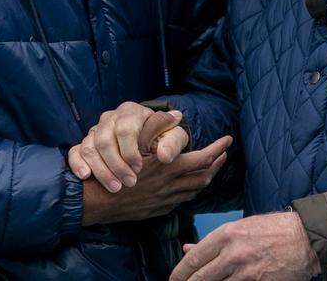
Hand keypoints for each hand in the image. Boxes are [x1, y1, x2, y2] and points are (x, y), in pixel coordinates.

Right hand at [68, 101, 190, 190]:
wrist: (148, 144)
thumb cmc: (161, 138)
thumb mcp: (173, 137)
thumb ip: (173, 142)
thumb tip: (165, 155)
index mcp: (131, 112)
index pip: (124, 128)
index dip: (130, 150)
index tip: (139, 168)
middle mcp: (110, 118)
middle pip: (104, 140)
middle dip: (115, 165)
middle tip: (129, 183)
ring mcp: (95, 131)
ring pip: (89, 148)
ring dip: (101, 170)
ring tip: (114, 188)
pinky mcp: (84, 143)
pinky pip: (74, 152)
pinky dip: (78, 164)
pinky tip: (86, 177)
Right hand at [81, 135, 231, 225]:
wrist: (100, 199)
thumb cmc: (115, 166)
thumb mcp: (135, 141)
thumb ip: (157, 128)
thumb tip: (177, 116)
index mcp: (169, 166)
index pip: (204, 158)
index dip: (218, 148)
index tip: (227, 140)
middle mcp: (171, 185)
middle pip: (204, 176)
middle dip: (217, 164)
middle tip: (223, 154)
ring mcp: (166, 200)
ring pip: (194, 190)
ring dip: (205, 178)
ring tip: (210, 168)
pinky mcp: (158, 209)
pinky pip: (181, 200)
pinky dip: (190, 190)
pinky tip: (188, 186)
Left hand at [169, 212, 319, 280]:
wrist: (305, 238)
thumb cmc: (273, 230)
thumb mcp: (240, 229)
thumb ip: (212, 242)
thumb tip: (187, 249)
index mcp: (226, 235)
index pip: (194, 259)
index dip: (180, 273)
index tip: (173, 280)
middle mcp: (233, 252)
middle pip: (200, 277)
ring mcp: (245, 270)